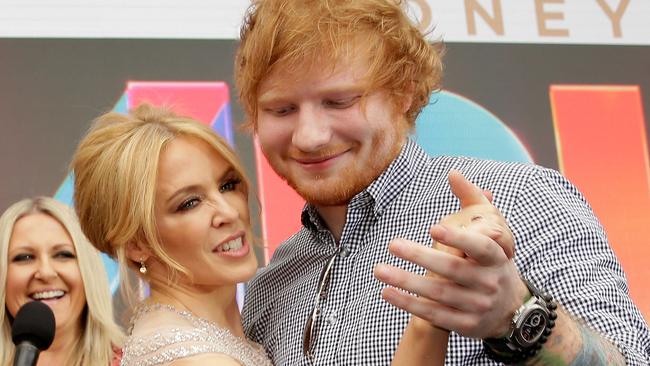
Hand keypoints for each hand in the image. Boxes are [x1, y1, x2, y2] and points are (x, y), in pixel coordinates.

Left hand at [374, 170, 527, 338]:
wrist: (510, 310)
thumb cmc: (490, 262)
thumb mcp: (492, 232)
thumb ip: (472, 200)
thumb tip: (453, 173)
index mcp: (496, 257)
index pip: (480, 247)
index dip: (458, 238)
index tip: (434, 228)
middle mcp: (488, 283)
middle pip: (452, 270)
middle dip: (421, 257)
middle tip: (393, 245)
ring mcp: (477, 306)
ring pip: (438, 294)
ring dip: (407, 282)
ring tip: (380, 270)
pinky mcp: (465, 325)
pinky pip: (433, 315)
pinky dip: (409, 304)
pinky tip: (388, 292)